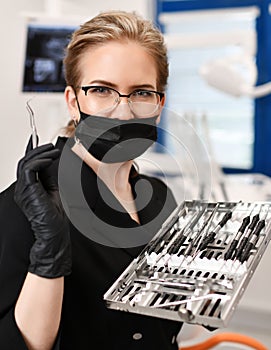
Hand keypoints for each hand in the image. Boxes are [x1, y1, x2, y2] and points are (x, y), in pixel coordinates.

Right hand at [14, 138, 71, 277]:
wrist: (53, 233)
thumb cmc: (54, 218)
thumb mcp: (51, 191)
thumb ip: (46, 177)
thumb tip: (46, 161)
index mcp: (27, 189)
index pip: (26, 166)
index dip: (32, 152)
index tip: (38, 142)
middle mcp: (22, 189)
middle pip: (25, 162)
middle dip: (38, 150)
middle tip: (50, 146)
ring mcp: (22, 190)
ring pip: (26, 163)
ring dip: (41, 154)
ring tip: (53, 151)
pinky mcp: (27, 190)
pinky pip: (29, 168)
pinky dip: (40, 161)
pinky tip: (50, 159)